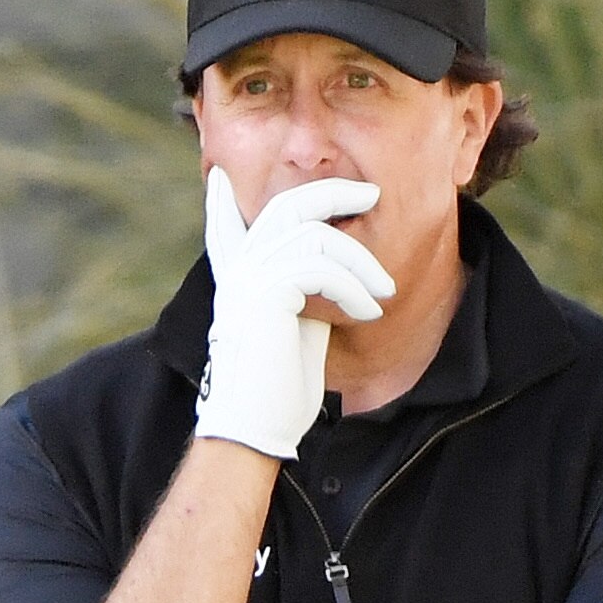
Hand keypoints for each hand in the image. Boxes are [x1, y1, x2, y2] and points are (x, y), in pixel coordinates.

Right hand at [196, 168, 395, 458]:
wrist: (257, 424)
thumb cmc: (279, 388)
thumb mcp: (293, 325)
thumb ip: (301, 289)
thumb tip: (335, 263)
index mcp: (236, 280)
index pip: (222, 229)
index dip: (218, 202)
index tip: (218, 177)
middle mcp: (237, 273)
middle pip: (285, 207)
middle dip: (333, 193)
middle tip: (372, 195)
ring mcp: (248, 279)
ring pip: (317, 237)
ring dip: (362, 263)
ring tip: (384, 293)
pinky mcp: (266, 293)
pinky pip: (322, 268)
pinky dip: (355, 288)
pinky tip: (370, 313)